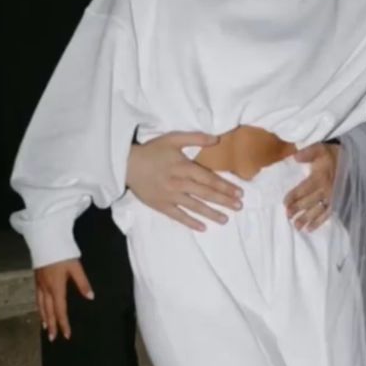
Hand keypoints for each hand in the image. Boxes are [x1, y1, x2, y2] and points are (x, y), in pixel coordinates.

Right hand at [35, 259, 93, 341]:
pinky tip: (40, 310)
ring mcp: (40, 284)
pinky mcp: (36, 279)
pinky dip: (39, 307)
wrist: (45, 240)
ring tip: (46, 328)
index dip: (63, 323)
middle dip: (52, 325)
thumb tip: (90, 297)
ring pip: (41, 306)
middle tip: (53, 338)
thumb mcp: (75, 268)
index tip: (66, 335)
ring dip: (44, 318)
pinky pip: (37, 298)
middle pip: (49, 311)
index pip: (60, 310)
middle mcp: (46, 289)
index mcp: (56, 288)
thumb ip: (83, 283)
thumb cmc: (62, 253)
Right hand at [126, 131, 242, 230]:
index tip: (239, 192)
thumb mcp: (173, 138)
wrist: (127, 165)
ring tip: (225, 219)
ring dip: (211, 213)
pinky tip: (203, 228)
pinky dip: (191, 222)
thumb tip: (217, 139)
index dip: (225, 186)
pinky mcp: (161, 205)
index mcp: (184, 167)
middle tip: (239, 207)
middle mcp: (179, 183)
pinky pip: (178, 216)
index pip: (209, 178)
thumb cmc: (152, 151)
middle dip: (224, 201)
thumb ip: (196, 138)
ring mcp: (170, 196)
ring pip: (195, 206)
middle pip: (205, 193)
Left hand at [284, 142, 339, 230]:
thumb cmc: (333, 155)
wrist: (352, 160)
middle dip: (297, 209)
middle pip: (308, 202)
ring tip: (296, 226)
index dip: (293, 196)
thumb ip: (308, 152)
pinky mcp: (337, 203)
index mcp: (320, 178)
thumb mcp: (321, 149)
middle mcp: (326, 190)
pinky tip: (310, 229)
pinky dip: (318, 223)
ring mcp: (332, 198)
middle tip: (287, 216)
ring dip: (306, 219)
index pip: (303, 189)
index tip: (285, 203)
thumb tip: (295, 157)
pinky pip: (327, 215)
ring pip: (316, 211)